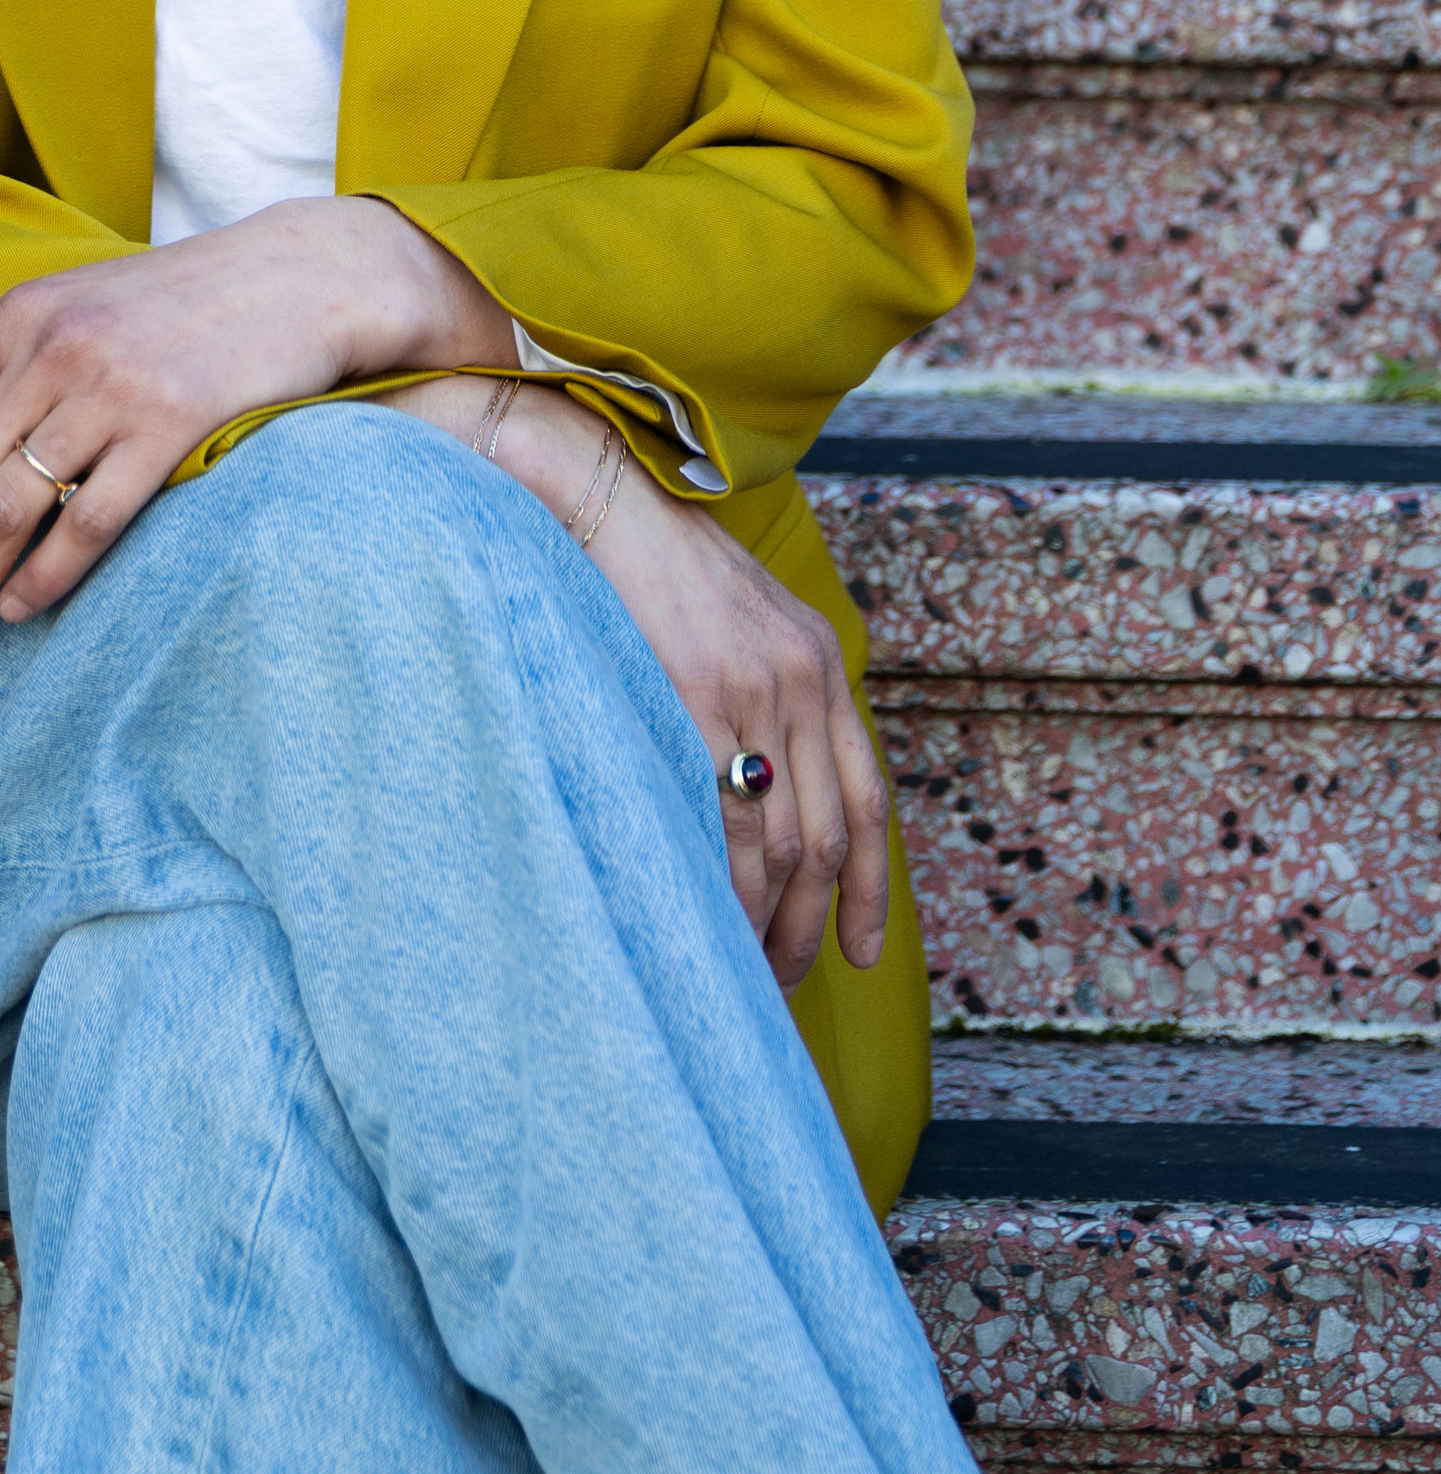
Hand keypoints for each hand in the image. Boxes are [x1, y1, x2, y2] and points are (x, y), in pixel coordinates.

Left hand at [0, 197, 512, 646]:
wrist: (297, 276)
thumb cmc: (172, 309)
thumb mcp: (66, 314)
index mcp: (12, 322)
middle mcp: (50, 349)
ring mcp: (111, 385)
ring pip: (8, 508)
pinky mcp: (173, 423)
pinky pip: (90, 519)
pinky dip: (45, 575)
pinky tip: (21, 608)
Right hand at [380, 375, 889, 987]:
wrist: (602, 493)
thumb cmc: (657, 561)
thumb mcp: (744, 615)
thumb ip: (770, 687)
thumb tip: (765, 778)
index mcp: (822, 662)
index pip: (869, 799)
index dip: (870, 887)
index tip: (856, 950)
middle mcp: (802, 679)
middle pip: (828, 837)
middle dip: (810, 923)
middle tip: (780, 980)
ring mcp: (751, 689)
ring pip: (782, 840)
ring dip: (767, 919)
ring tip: (740, 968)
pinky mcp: (693, 695)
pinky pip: (722, 817)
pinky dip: (721, 883)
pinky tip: (704, 919)